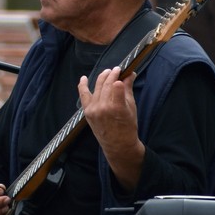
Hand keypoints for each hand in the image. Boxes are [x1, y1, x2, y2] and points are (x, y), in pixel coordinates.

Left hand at [78, 68, 144, 191]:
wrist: (118, 145)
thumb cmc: (128, 127)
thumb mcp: (131, 107)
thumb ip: (128, 89)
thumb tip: (130, 74)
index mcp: (117, 107)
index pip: (116, 85)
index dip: (119, 75)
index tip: (123, 70)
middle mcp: (103, 107)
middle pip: (106, 84)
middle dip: (112, 74)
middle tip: (117, 69)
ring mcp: (93, 110)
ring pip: (97, 87)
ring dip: (102, 77)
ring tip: (108, 72)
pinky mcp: (87, 112)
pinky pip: (84, 95)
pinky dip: (83, 85)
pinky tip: (84, 78)